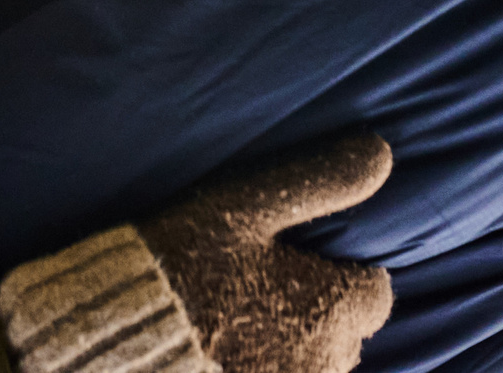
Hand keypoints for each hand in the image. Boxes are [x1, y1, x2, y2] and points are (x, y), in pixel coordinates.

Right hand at [137, 133, 394, 372]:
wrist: (120, 338)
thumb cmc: (184, 263)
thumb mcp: (247, 207)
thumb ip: (320, 180)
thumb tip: (382, 152)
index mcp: (331, 310)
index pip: (375, 292)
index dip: (345, 272)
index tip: (307, 260)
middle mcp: (324, 363)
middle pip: (347, 334)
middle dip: (322, 312)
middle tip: (270, 286)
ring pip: (317, 365)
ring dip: (295, 346)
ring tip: (246, 321)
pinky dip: (264, 367)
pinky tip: (230, 350)